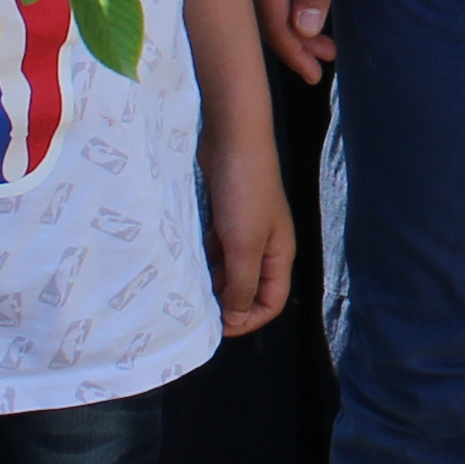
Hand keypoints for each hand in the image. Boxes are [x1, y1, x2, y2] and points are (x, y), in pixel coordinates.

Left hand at [204, 120, 296, 336]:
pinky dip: (204, 259)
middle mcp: (266, 245)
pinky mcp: (227, 214)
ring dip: (212, 280)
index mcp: (279, 255)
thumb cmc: (243, 192)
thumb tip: (236, 320)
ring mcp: (246, 228)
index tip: (215, 326)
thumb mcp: (243, 245)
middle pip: (250, 288)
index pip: (271, 303)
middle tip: (195, 308)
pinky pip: (217, 248)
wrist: (233, 137)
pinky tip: (185, 260)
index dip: (247, 320)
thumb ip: (241, 286)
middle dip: (226, 302)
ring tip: (186, 287)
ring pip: (231, 268)